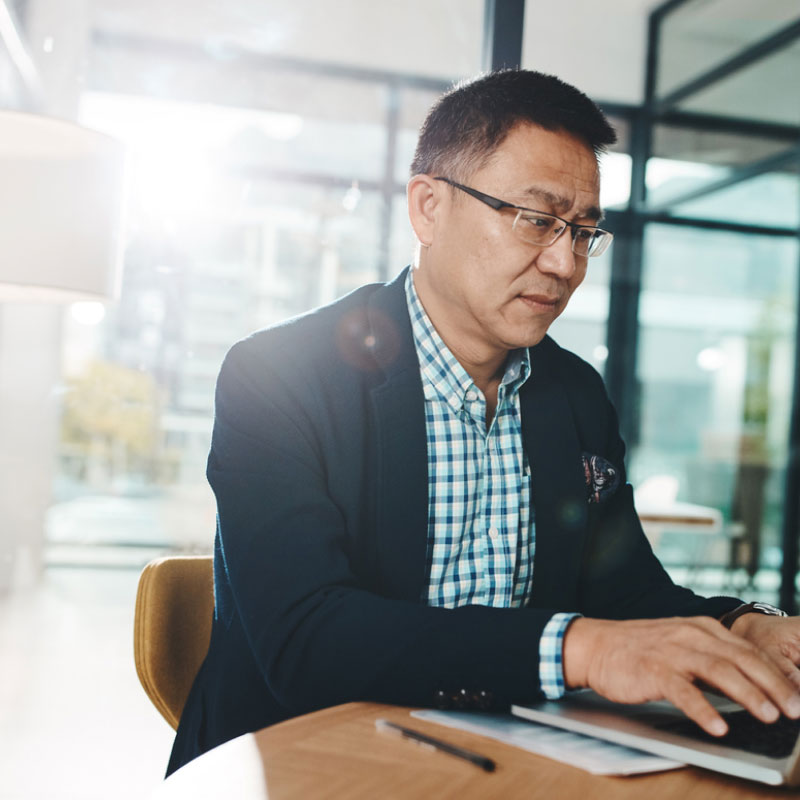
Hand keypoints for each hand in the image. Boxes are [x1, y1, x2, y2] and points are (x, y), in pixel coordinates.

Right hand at [562, 616, 799, 736]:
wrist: (596, 645)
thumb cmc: (641, 650)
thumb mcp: (682, 644)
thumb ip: (714, 658)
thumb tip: (754, 685)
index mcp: (702, 628)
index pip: (749, 650)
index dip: (777, 674)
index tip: (798, 695)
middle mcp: (691, 635)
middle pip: (741, 658)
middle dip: (774, 685)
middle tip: (795, 709)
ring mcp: (672, 651)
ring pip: (719, 670)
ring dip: (748, 694)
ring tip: (769, 716)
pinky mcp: (653, 670)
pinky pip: (683, 691)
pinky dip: (703, 709)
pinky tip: (718, 727)